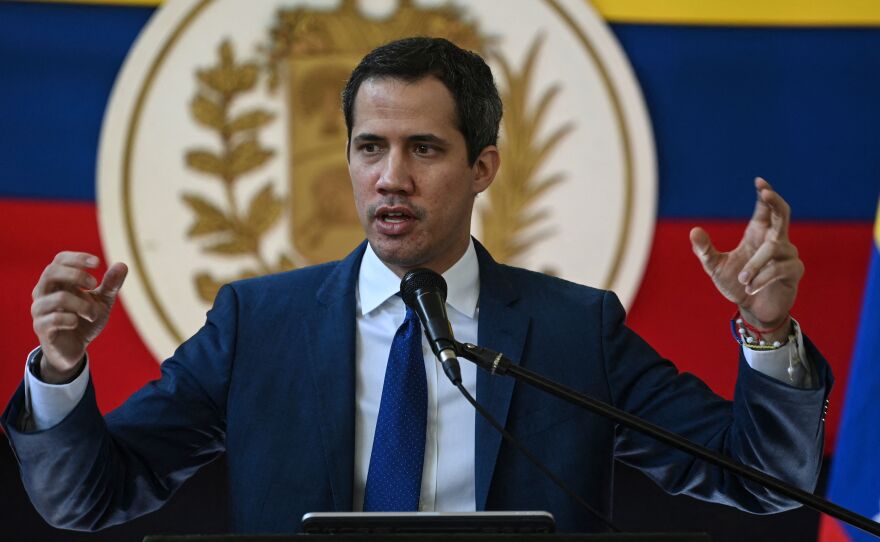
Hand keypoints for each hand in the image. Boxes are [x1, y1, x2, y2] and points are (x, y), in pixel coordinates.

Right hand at [30, 252, 127, 382]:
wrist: (74, 348)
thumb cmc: (85, 319)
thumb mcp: (102, 301)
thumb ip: (111, 285)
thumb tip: (123, 264)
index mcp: (57, 282)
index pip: (59, 260)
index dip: (77, 258)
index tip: (97, 263)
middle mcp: (44, 292)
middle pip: (52, 272)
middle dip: (77, 275)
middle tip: (94, 283)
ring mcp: (40, 310)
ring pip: (58, 298)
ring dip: (83, 304)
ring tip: (92, 314)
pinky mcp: (41, 327)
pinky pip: (54, 319)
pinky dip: (71, 319)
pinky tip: (76, 323)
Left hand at [690, 178, 802, 341]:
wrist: (753, 309)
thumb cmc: (737, 284)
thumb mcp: (715, 267)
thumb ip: (704, 250)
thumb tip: (693, 230)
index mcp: (758, 233)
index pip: (765, 208)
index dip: (765, 193)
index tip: (759, 181)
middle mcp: (776, 239)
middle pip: (783, 213)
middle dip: (775, 201)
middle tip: (765, 192)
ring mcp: (788, 254)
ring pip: (773, 249)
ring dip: (754, 265)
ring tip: (743, 279)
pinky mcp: (795, 271)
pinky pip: (779, 268)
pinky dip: (762, 278)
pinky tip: (751, 287)